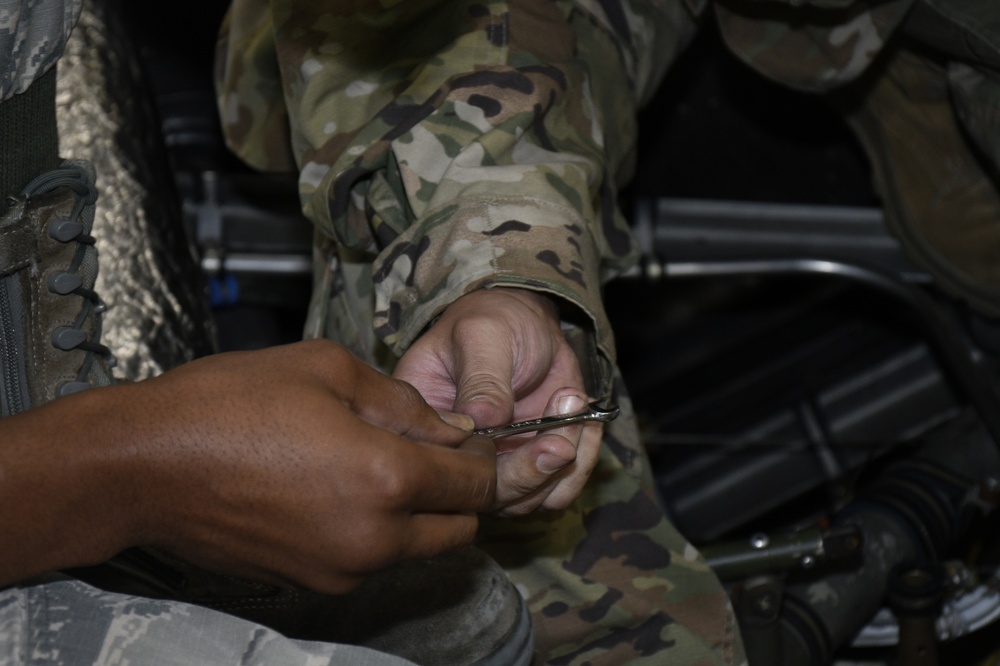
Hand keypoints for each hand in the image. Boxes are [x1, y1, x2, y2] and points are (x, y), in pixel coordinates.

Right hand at [0, 340, 495, 592]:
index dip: (486, 460)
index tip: (475, 440)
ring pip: (416, 549)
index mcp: (386, 480)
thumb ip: (404, 402)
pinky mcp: (311, 583)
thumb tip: (453, 427)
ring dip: (418, 514)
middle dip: (459, 494)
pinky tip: (337, 488)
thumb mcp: (327, 370)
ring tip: (376, 463)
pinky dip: (376, 531)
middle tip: (431, 452)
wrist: (143, 465)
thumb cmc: (228, 404)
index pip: (475, 485)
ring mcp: (341, 570)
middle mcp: (373, 539)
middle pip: (458, 530)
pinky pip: (371, 559)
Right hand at [393, 288, 602, 514]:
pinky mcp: (531, 468)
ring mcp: (495, 468)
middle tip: (559, 439)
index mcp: (424, 424)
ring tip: (571, 400)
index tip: (509, 421)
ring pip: (529, 500)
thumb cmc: (492, 321)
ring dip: (562, 462)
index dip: (477, 460)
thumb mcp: (482, 336)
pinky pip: (561, 490)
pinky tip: (581, 414)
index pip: (440, 467)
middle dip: (529, 471)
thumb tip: (483, 420)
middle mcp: (456, 457)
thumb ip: (482, 378)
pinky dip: (582, 460)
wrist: (527, 322)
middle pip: (487, 496)